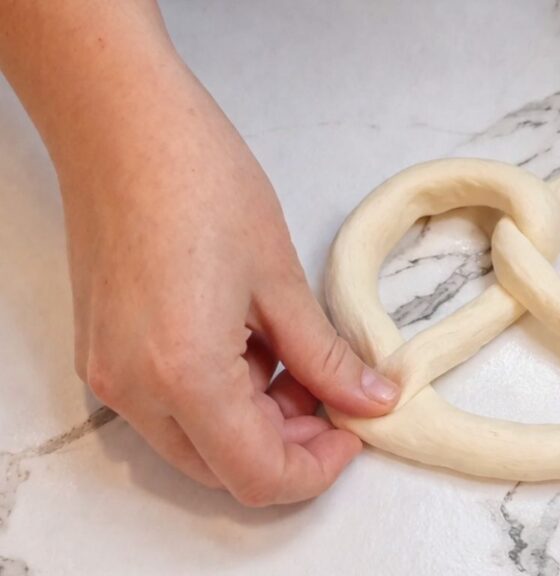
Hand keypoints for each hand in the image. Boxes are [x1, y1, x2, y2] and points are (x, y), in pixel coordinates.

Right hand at [64, 70, 398, 505]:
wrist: (120, 123)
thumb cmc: (199, 182)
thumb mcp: (281, 279)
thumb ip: (327, 356)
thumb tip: (371, 398)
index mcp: (184, 376)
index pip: (258, 476)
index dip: (317, 468)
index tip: (355, 430)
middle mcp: (134, 390)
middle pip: (224, 469)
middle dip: (289, 445)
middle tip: (336, 395)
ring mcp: (109, 373)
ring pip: (197, 442)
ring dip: (257, 421)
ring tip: (298, 357)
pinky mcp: (103, 352)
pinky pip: (169, 407)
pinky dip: (220, 397)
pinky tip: (253, 344)